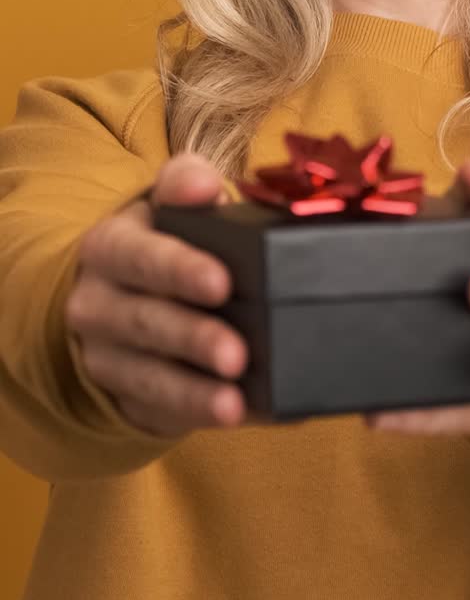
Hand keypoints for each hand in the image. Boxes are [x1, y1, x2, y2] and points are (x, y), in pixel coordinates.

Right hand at [64, 153, 249, 436]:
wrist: (125, 291)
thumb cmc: (167, 239)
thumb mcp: (170, 202)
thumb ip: (187, 183)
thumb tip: (206, 185)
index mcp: (110, 247)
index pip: (140, 256)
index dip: (180, 269)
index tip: (222, 282)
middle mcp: (97, 304)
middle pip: (146, 323)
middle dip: (193, 339)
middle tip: (237, 353)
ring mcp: (108, 357)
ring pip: (148, 377)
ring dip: (193, 394)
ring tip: (233, 405)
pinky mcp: (127, 398)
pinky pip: (160, 413)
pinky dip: (201, 416)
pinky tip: (241, 415)